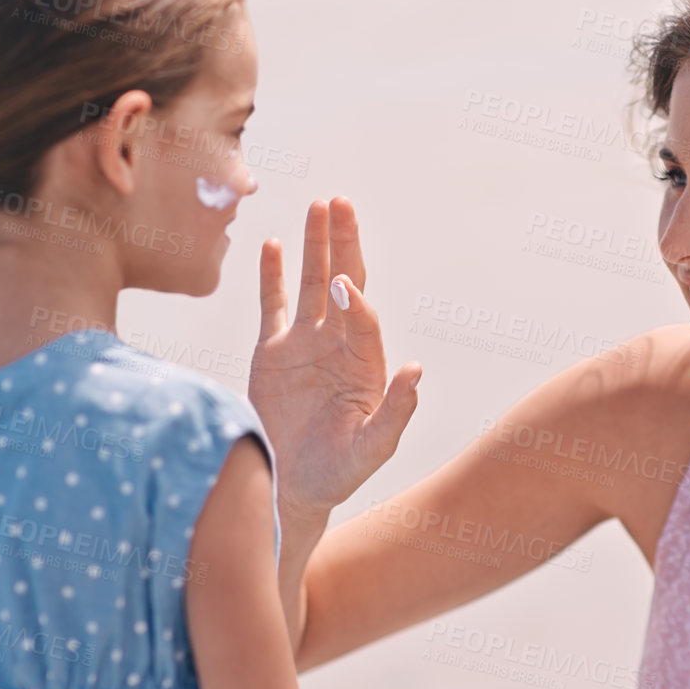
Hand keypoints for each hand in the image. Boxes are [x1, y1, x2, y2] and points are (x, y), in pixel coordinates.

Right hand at [249, 197, 421, 516]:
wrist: (292, 485)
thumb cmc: (338, 472)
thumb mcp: (373, 447)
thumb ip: (396, 411)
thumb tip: (416, 369)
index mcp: (365, 363)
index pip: (362, 318)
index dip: (354, 299)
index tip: (342, 284)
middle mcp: (338, 345)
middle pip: (343, 282)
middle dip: (343, 243)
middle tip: (341, 203)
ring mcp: (305, 344)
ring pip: (309, 283)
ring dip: (314, 246)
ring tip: (318, 206)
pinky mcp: (273, 351)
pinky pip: (274, 305)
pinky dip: (273, 275)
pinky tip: (274, 244)